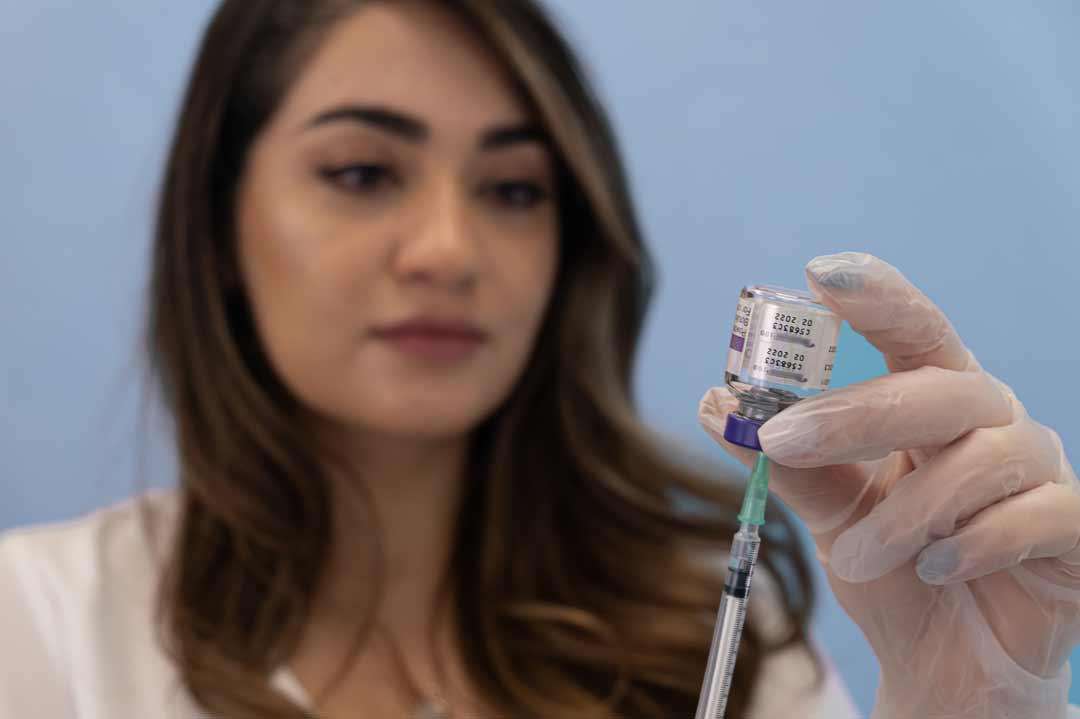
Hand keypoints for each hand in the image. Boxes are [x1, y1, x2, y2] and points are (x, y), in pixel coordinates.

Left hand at [698, 252, 1079, 718]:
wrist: (946, 660)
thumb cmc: (893, 567)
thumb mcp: (831, 513)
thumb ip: (787, 462)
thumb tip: (714, 405)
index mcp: (933, 401)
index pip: (914, 329)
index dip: (876, 296)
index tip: (818, 273)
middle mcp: (992, 422)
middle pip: (938, 387)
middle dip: (853, 414)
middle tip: (781, 441)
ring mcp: (1040, 472)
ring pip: (978, 459)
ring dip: (901, 511)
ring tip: (851, 557)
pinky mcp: (1074, 530)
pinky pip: (1034, 517)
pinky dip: (973, 544)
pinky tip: (935, 571)